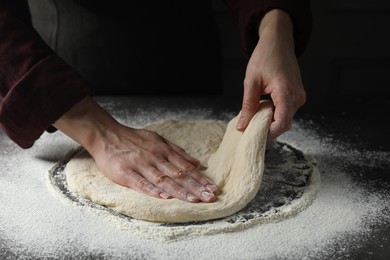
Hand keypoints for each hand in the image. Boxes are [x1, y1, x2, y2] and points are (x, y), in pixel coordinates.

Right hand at [54, 97, 216, 202]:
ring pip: (163, 180)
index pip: (186, 167)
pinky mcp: (125, 172)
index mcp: (163, 150)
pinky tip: (164, 197)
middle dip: (195, 187)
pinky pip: (140, 183)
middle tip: (209, 197)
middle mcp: (155, 157)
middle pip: (178, 174)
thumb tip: (197, 163)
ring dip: (180, 191)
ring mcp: (140, 165)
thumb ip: (177, 152)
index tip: (212, 189)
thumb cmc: (134, 139)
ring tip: (194, 200)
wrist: (106, 134)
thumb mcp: (158, 140)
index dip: (200, 179)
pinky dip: (152, 190)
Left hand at [236, 9, 305, 140]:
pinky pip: (286, 111)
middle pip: (284, 123)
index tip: (254, 136)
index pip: (282, 122)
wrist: (278, 42)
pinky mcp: (297, 95)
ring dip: (270, 121)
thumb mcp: (251, 82)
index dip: (269, 133)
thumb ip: (248, 106)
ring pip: (285, 118)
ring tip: (254, 116)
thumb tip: (242, 126)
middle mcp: (297, 96)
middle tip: (250, 128)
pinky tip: (263, 108)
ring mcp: (299, 96)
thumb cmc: (264, 57)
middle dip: (267, 129)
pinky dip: (274, 114)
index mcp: (286, 91)